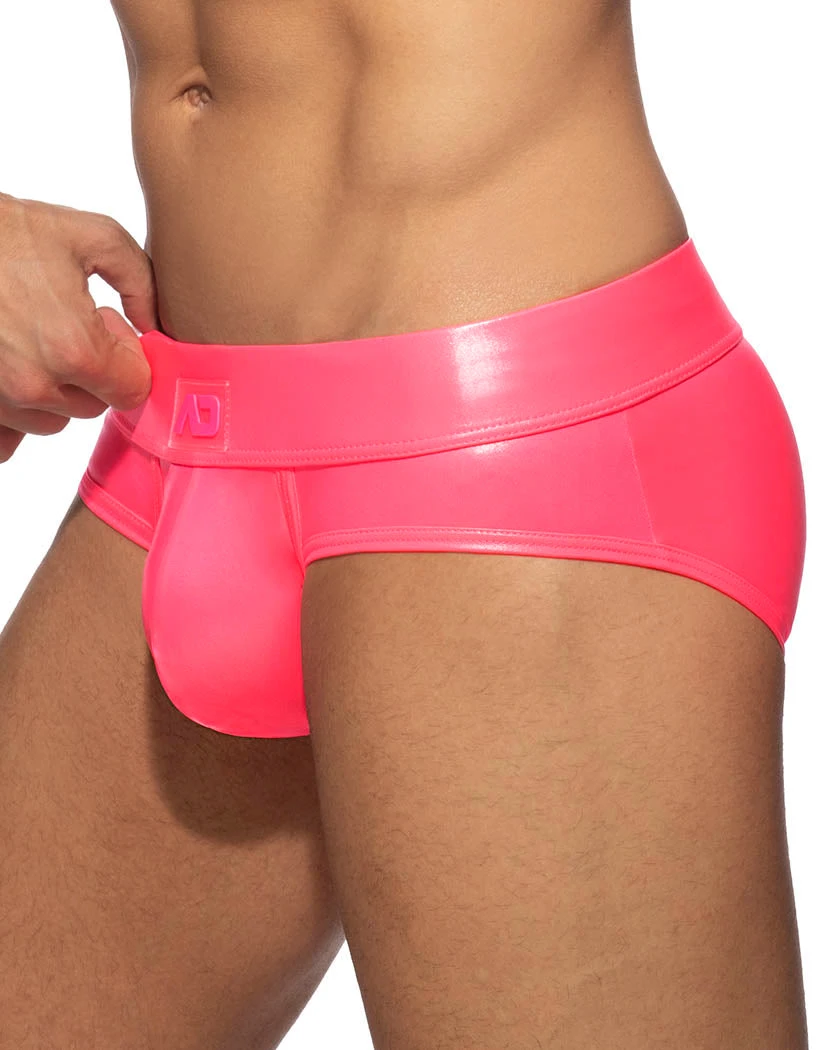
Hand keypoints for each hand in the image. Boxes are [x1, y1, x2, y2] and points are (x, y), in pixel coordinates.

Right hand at [0, 192, 158, 462]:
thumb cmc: (7, 230)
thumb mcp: (91, 235)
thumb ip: (141, 281)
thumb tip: (154, 325)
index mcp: (75, 350)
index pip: (133, 390)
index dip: (127, 358)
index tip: (106, 326)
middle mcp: (36, 385)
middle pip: (93, 405)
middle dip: (90, 371)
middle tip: (65, 322)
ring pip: (50, 420)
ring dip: (52, 389)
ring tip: (32, 338)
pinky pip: (6, 439)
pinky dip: (12, 413)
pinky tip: (10, 366)